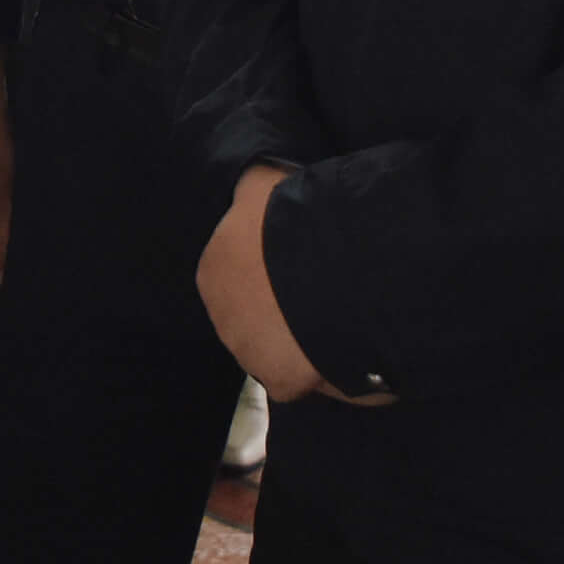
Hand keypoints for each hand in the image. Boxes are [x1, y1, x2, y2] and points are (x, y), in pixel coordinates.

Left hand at [194, 165, 358, 406]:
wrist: (324, 268)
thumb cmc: (291, 219)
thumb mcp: (265, 183)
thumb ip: (256, 186)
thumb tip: (254, 180)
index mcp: (214, 270)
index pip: (244, 274)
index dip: (278, 270)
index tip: (308, 263)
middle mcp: (221, 316)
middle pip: (259, 315)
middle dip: (288, 307)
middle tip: (331, 292)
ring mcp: (248, 354)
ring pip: (281, 349)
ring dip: (306, 340)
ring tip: (346, 320)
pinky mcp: (279, 382)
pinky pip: (306, 379)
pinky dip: (327, 370)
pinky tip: (349, 351)